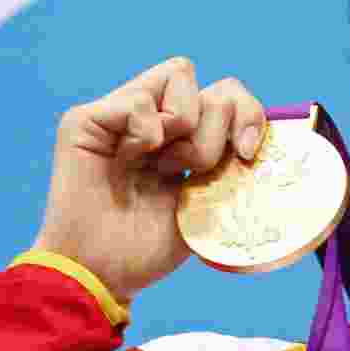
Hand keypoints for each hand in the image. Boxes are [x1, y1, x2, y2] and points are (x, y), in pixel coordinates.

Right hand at [33, 57, 266, 302]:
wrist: (103, 275)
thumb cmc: (151, 246)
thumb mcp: (209, 202)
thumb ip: (230, 160)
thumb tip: (264, 134)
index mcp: (188, 135)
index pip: (232, 94)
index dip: (250, 115)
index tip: (247, 155)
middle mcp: (157, 117)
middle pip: (219, 84)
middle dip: (220, 130)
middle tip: (193, 169)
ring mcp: (122, 114)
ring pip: (182, 75)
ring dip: (186, 129)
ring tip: (162, 167)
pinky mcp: (85, 121)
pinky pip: (138, 100)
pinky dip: (146, 129)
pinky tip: (133, 158)